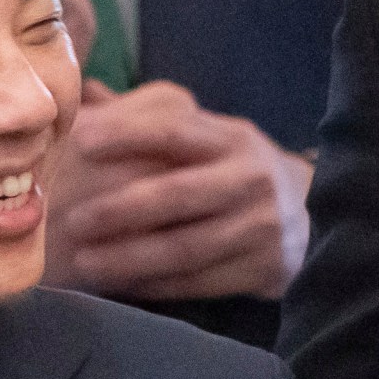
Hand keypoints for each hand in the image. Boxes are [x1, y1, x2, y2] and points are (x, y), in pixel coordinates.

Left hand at [42, 0, 312, 300]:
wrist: (307, 214)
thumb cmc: (232, 169)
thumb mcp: (206, 135)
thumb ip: (147, 117)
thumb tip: (83, 92)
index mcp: (231, 138)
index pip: (174, 130)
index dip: (126, 134)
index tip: (80, 143)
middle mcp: (250, 178)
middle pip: (178, 194)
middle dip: (120, 210)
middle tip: (72, 220)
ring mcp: (261, 226)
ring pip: (186, 247)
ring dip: (129, 257)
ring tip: (84, 262)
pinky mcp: (264, 268)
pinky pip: (198, 282)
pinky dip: (154, 286)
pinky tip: (119, 286)